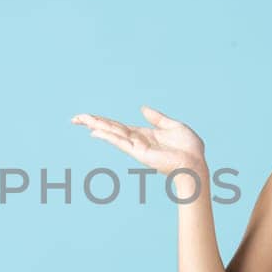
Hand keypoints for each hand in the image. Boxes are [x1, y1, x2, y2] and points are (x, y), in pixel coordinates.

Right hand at [71, 106, 205, 172]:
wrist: (196, 163)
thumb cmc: (189, 148)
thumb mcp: (173, 125)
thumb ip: (157, 118)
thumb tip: (142, 108)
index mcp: (144, 134)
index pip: (118, 126)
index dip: (103, 121)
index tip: (87, 118)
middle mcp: (137, 141)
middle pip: (110, 128)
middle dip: (93, 123)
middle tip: (74, 118)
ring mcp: (137, 147)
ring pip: (112, 133)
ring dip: (96, 126)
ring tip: (79, 120)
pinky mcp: (140, 153)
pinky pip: (121, 141)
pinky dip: (108, 136)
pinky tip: (96, 132)